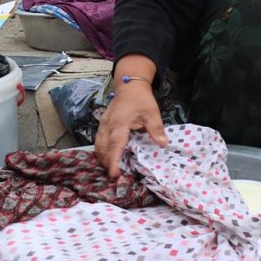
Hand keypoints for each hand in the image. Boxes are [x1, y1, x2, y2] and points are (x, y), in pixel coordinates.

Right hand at [94, 55, 167, 176]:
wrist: (129, 84)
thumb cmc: (141, 99)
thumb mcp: (152, 112)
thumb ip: (156, 129)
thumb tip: (163, 144)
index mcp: (120, 125)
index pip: (114, 147)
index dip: (113, 162)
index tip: (114, 174)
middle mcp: (108, 126)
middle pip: (102, 149)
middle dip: (106, 164)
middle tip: (115, 176)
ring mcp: (103, 124)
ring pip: (98, 145)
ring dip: (102, 158)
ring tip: (110, 168)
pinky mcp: (102, 124)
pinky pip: (98, 140)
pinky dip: (101, 150)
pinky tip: (107, 156)